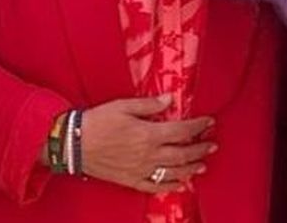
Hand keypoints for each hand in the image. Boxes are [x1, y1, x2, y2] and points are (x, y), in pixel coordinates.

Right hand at [79, 95, 215, 194]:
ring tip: (202, 165)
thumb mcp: (123, 106)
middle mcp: (149, 155)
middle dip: (201, 148)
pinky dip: (170, 186)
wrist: (74, 144)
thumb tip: (169, 100)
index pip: (182, 130)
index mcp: (148, 134)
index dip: (198, 126)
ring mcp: (141, 170)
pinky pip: (156, 186)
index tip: (209, 122)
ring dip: (191, 168)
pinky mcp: (131, 180)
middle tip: (212, 145)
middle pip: (183, 153)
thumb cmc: (97, 122)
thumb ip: (149, 105)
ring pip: (174, 172)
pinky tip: (179, 184)